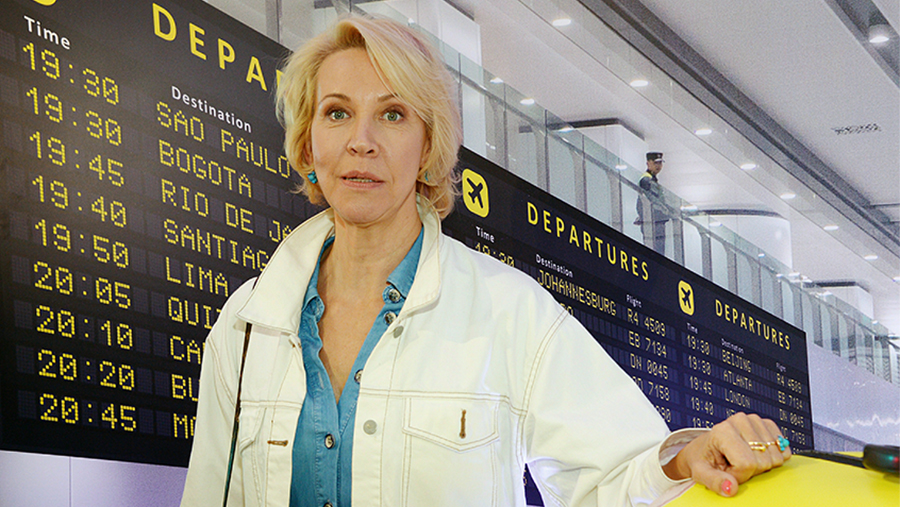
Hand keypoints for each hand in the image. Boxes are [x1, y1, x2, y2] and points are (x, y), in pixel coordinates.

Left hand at [662, 412, 790, 495]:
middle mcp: (740, 421)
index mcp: (722, 431)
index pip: (747, 463)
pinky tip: (756, 453)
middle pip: (764, 461)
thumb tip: (731, 489)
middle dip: (750, 470)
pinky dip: (773, 457)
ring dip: (762, 464)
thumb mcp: (700, 473)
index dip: (739, 475)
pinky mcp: (767, 424)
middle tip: (734, 464)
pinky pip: (784, 449)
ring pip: (776, 457)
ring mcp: (755, 420)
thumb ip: (714, 482)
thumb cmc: (703, 459)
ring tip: (743, 458)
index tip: (727, 470)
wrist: (706, 448)